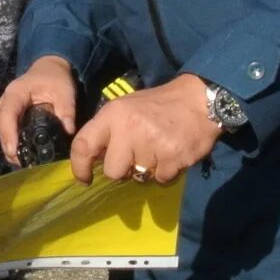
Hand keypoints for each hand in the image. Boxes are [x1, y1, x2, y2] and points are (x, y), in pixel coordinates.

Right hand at [0, 56, 80, 162]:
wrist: (49, 69)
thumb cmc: (55, 78)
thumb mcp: (65, 91)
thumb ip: (67, 109)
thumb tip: (68, 131)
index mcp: (16, 93)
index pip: (7, 114)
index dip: (8, 134)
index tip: (13, 152)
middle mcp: (5, 102)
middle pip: (2, 126)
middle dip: (9, 146)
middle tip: (22, 164)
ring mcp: (5, 110)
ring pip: (3, 132)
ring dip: (11, 148)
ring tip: (24, 163)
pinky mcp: (10, 117)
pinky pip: (8, 133)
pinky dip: (14, 145)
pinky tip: (25, 156)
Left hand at [69, 73, 218, 184]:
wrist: (200, 100)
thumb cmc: (158, 105)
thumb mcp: (126, 108)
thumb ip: (108, 131)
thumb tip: (93, 160)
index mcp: (113, 114)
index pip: (84, 144)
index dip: (79, 166)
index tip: (85, 179)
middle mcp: (129, 128)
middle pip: (113, 172)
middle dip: (123, 171)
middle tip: (136, 157)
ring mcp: (152, 144)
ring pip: (139, 178)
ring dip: (147, 170)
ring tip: (158, 150)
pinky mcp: (173, 158)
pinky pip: (161, 179)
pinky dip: (166, 172)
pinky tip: (172, 154)